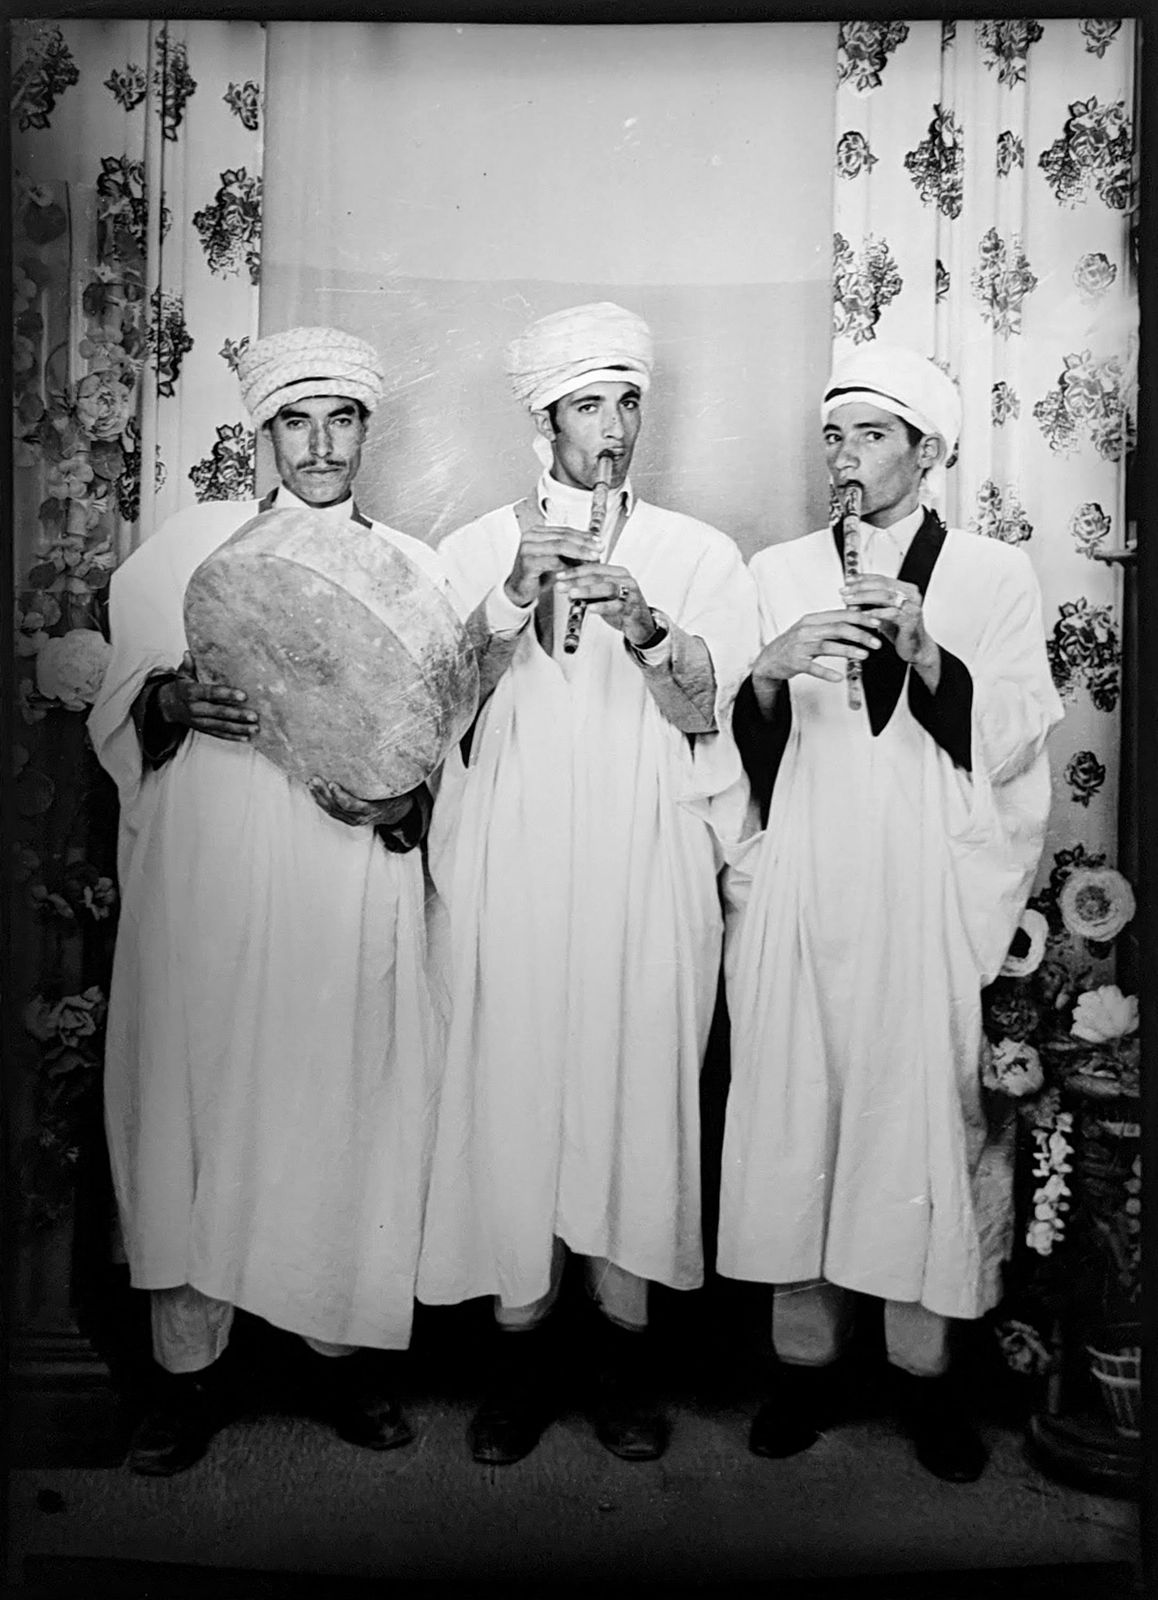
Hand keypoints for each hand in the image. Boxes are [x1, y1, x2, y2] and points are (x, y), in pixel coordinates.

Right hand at [157, 652, 257, 740]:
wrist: (169, 706)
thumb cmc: (182, 687)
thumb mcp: (182, 675)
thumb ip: (188, 665)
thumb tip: (189, 653)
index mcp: (191, 693)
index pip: (211, 693)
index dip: (227, 694)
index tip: (243, 695)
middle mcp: (195, 709)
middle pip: (219, 712)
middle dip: (237, 715)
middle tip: (254, 716)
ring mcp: (199, 721)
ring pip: (221, 726)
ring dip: (239, 728)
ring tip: (255, 728)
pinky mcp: (203, 729)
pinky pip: (219, 734)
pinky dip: (233, 737)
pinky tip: (246, 737)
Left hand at [307, 777, 413, 827]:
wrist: (397, 812)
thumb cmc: (394, 797)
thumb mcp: (392, 789)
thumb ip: (384, 777)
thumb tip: (380, 756)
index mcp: (371, 809)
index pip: (351, 805)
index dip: (340, 796)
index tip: (332, 784)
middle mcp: (359, 816)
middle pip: (337, 807)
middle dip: (323, 793)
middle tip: (315, 780)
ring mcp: (352, 818)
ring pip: (331, 810)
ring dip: (319, 797)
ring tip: (310, 783)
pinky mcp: (347, 818)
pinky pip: (331, 811)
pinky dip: (321, 801)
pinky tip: (314, 792)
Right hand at [503, 521, 602, 607]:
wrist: (519, 590)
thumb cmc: (538, 574)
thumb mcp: (557, 559)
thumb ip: (570, 551)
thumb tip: (593, 546)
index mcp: (537, 532)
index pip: (564, 530)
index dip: (583, 535)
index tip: (598, 541)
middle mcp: (530, 537)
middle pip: (563, 537)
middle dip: (584, 543)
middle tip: (599, 549)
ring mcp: (527, 549)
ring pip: (559, 547)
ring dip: (579, 552)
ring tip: (593, 558)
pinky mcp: (527, 562)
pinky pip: (552, 562)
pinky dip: (567, 566)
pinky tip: (578, 570)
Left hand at [555, 563, 656, 646]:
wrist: (641, 625)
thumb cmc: (621, 608)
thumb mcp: (603, 596)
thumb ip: (588, 591)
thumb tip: (566, 588)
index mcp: (616, 572)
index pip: (593, 567)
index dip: (574, 571)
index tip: (559, 576)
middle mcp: (625, 579)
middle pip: (598, 576)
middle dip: (576, 580)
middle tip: (561, 585)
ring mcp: (631, 593)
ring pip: (607, 587)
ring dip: (587, 591)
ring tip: (572, 594)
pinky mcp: (633, 608)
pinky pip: (616, 606)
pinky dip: (602, 607)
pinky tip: (590, 608)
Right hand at [752, 609, 885, 687]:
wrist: (769, 659)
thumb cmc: (795, 644)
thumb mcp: (812, 629)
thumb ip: (832, 624)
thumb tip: (858, 617)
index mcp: (812, 619)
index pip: (840, 614)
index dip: (861, 618)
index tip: (877, 623)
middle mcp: (806, 630)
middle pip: (837, 628)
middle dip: (860, 635)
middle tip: (876, 643)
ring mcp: (800, 646)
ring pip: (828, 646)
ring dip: (848, 650)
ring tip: (864, 655)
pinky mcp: (795, 662)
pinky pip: (813, 668)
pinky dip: (826, 673)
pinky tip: (838, 677)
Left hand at [839, 574, 938, 671]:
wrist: (915, 648)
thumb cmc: (899, 630)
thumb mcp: (881, 613)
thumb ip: (869, 602)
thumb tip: (849, 594)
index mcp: (905, 589)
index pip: (881, 578)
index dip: (863, 578)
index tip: (848, 581)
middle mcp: (911, 595)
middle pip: (882, 584)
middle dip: (860, 587)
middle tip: (845, 591)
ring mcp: (912, 607)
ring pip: (886, 597)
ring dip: (864, 598)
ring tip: (850, 601)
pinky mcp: (911, 620)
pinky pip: (891, 614)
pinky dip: (875, 613)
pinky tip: (863, 615)